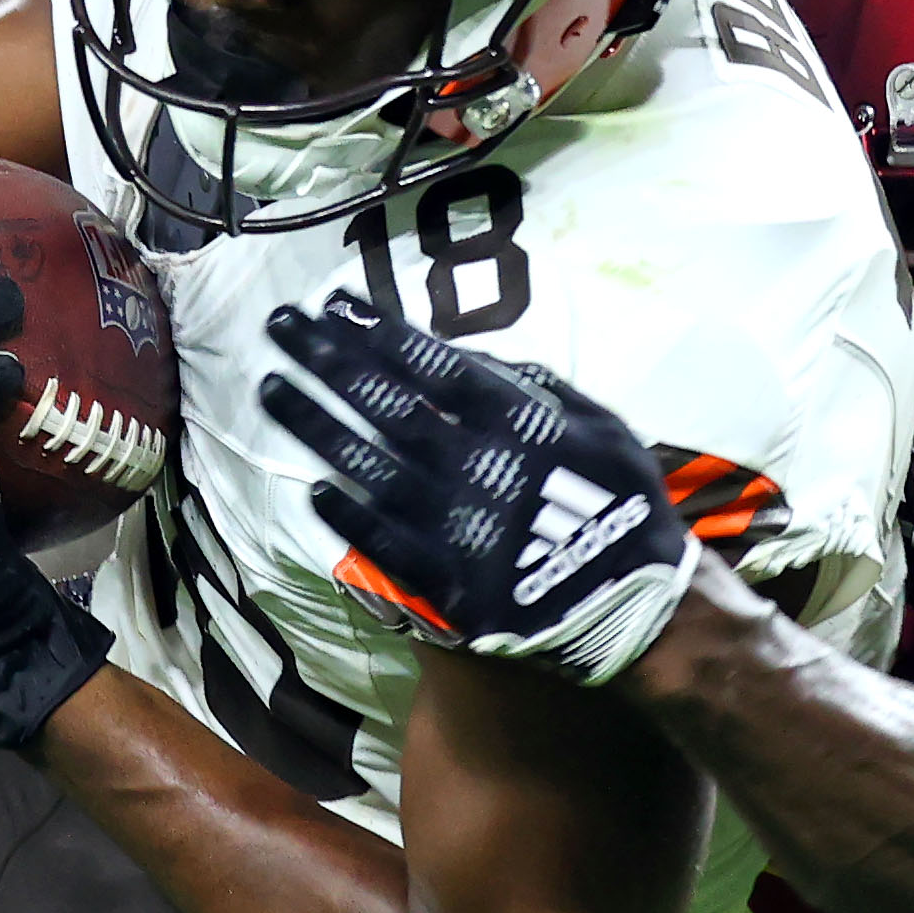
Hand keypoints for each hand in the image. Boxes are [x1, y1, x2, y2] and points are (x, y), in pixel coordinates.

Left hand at [257, 299, 700, 686]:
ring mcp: (453, 525)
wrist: (642, 606)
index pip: (430, 364)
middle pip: (384, 401)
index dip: (377, 332)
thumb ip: (538, 388)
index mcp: (516, 420)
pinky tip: (313, 488)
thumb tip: (476, 358)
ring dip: (315, 423)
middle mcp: (474, 464)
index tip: (334, 306)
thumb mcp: (600, 426)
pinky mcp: (445, 582)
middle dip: (327, 358)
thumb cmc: (624, 506)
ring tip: (271, 387)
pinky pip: (382, 543)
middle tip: (279, 324)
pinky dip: (346, 515)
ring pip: (367, 464)